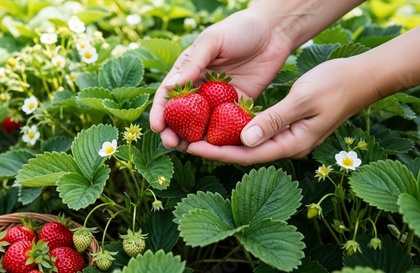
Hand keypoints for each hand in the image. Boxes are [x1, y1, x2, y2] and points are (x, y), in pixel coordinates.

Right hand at [149, 8, 291, 150]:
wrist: (274, 32)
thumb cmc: (239, 29)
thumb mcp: (212, 41)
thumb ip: (193, 63)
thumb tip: (171, 86)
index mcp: (189, 70)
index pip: (169, 94)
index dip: (160, 112)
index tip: (156, 127)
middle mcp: (201, 87)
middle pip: (182, 114)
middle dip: (174, 130)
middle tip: (170, 143)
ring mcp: (219, 99)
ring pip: (202, 123)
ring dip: (193, 137)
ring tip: (188, 149)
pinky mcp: (239, 105)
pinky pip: (227, 124)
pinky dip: (219, 136)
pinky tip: (214, 146)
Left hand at [186, 57, 379, 164]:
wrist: (360, 79)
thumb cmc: (335, 86)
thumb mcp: (303, 100)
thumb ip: (274, 120)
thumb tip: (244, 139)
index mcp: (291, 144)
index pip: (247, 155)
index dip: (218, 152)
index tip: (192, 147)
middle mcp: (288, 146)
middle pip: (244, 153)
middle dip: (215, 149)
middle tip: (186, 143)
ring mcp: (288, 138)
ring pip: (249, 144)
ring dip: (224, 140)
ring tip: (196, 135)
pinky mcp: (287, 128)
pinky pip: (257, 133)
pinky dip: (237, 129)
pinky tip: (221, 123)